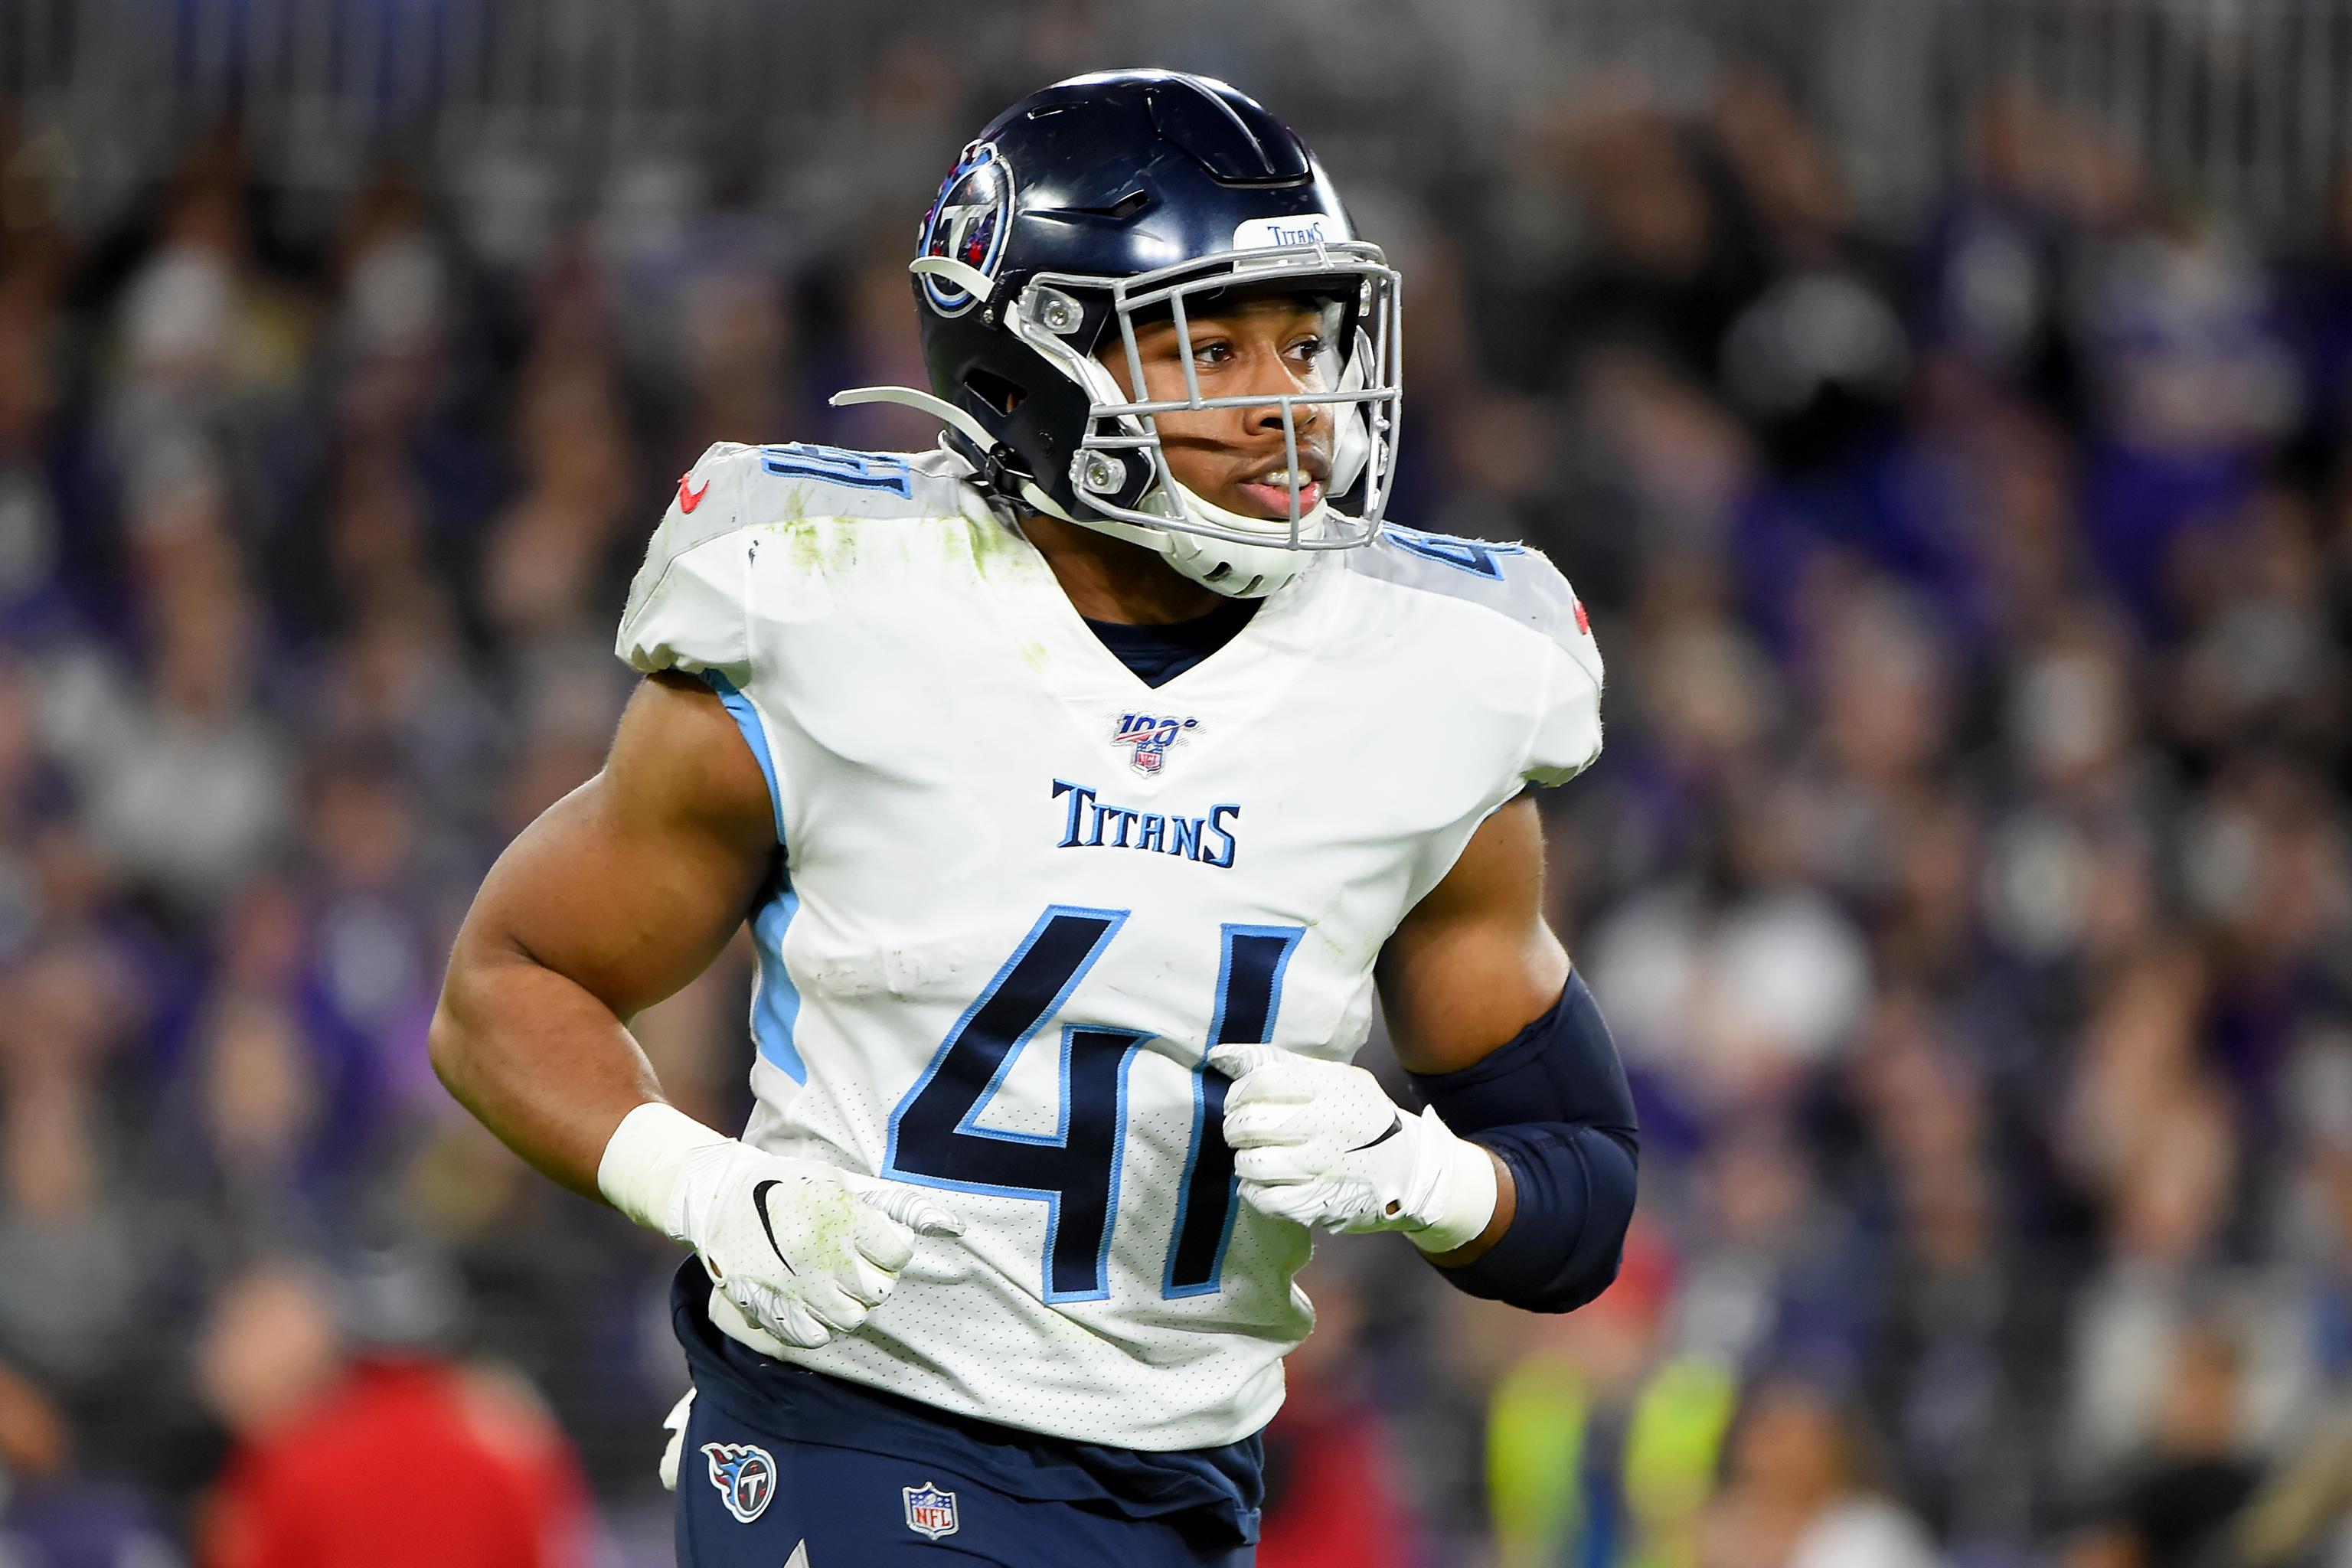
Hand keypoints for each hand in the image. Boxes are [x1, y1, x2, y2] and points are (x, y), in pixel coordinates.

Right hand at [672, 1141, 962, 1349]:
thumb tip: (954, 1225)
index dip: (892, 1248)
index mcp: (843, 1220)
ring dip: (851, 1302)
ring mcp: (796, 1288)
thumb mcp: (841, 1181)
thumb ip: (897, 1204)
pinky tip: (814, 1299)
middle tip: (856, 1261)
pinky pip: (816, 1336)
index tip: (877, 1239)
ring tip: (836, 1281)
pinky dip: (822, 1323)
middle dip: (875, 1277)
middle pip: (879, 1291)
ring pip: (852, 1319)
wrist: (718, 1199)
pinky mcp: (771, 1308)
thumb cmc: (788, 1184)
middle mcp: (823, 1258)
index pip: (898, 1254)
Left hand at [1208, 1045, 1496, 1251]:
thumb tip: (1219, 1055)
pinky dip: (1253, 1190)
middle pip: (1251, 1123)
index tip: (1238, 1100)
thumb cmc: (1360, 1116)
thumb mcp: (1331, 1078)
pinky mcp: (1320, 1203)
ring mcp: (1324, 1167)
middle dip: (1235, 1126)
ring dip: (1243, 1159)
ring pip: (1253, 1163)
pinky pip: (1266, 1199)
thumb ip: (1276, 1064)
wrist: (1410, 1168)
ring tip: (1252, 1154)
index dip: (1238, 1093)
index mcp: (1332, 1087)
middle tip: (1241, 1129)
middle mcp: (1328, 1125)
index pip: (1260, 1084)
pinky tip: (1260, 1182)